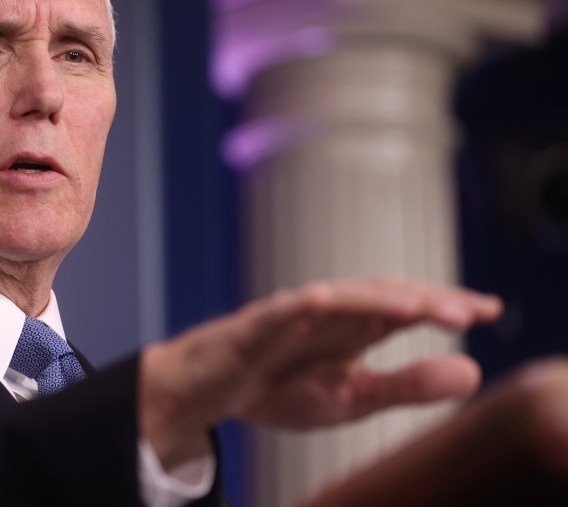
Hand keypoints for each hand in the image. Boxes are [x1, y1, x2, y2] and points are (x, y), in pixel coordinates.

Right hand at [138, 278, 502, 468]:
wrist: (208, 391)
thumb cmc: (278, 387)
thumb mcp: (352, 398)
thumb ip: (406, 385)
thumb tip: (472, 371)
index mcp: (355, 329)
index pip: (407, 310)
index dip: (445, 305)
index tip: (489, 309)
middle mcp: (329, 314)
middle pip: (380, 297)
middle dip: (423, 301)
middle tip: (468, 311)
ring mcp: (291, 316)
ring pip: (337, 299)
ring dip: (374, 299)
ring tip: (415, 307)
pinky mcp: (254, 327)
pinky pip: (277, 311)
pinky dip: (300, 304)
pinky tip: (325, 300)